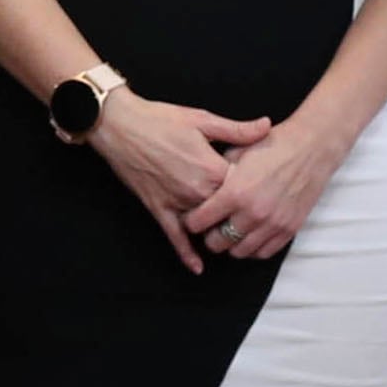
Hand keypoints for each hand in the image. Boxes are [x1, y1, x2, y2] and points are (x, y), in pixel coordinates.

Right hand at [83, 92, 272, 273]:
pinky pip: (175, 237)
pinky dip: (186, 253)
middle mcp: (196, 191)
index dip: (253, 186)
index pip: (243, 187)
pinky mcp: (159, 209)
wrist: (119, 126)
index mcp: (211, 168)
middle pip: (226, 210)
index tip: (262, 183)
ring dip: (217, 231)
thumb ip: (236, 130)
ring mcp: (177, 203)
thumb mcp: (203, 120)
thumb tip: (266, 126)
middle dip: (237, 211)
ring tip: (235, 236)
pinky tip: (197, 267)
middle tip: (253, 210)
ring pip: (204, 225)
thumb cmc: (161, 119)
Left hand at [184, 109, 352, 261]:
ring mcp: (272, 224)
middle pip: (217, 242)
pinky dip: (253, 248)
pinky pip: (264, 252)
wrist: (311, 147)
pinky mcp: (289, 229)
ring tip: (231, 231)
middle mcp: (252, 213)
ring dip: (231, 244)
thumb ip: (218, 174)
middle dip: (209, 235)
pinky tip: (250, 236)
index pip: (199, 222)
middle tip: (212, 226)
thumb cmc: (274, 145)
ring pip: (239, 252)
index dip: (192, 220)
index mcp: (235, 193)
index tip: (194, 217)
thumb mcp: (238, 152)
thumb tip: (203, 188)